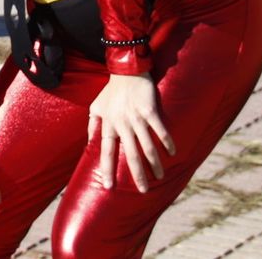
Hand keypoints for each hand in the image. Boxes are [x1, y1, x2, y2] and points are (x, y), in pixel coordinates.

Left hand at [88, 73, 174, 191]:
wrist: (126, 70)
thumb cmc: (111, 90)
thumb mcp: (96, 106)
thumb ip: (92, 125)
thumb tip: (88, 142)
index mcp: (108, 124)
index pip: (106, 151)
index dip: (107, 168)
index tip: (109, 186)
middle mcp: (121, 123)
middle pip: (130, 154)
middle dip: (137, 174)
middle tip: (143, 191)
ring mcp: (136, 117)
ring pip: (147, 146)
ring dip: (155, 163)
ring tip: (160, 177)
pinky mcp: (149, 110)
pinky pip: (159, 130)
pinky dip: (166, 142)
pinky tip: (172, 153)